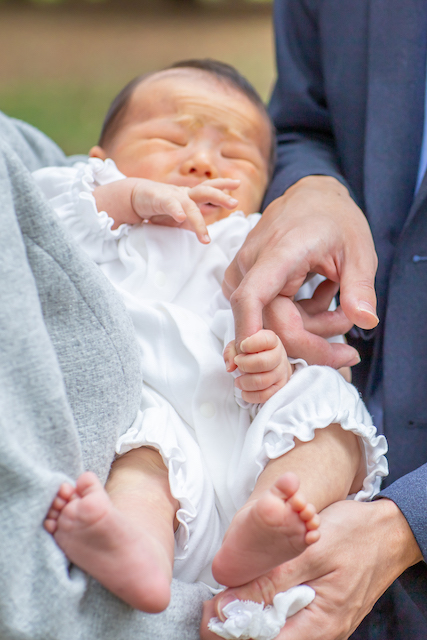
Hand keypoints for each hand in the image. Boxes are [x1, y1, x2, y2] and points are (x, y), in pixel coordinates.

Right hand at [133, 177, 239, 242]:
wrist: (135, 198)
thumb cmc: (160, 207)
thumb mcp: (180, 213)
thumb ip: (195, 216)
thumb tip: (211, 218)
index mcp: (191, 196)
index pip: (210, 188)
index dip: (223, 185)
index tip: (237, 184)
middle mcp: (184, 194)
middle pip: (205, 191)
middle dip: (220, 197)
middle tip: (234, 203)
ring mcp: (173, 196)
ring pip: (190, 205)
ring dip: (199, 221)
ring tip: (205, 238)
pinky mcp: (159, 199)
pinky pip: (170, 205)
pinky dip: (176, 211)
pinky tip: (181, 218)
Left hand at [200, 499, 421, 639]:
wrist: (390, 530)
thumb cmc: (355, 536)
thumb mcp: (310, 552)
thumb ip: (271, 581)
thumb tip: (229, 605)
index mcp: (320, 624)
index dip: (235, 633)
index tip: (212, 612)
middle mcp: (322, 631)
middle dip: (239, 624)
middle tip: (214, 601)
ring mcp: (323, 622)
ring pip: (278, 629)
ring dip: (252, 613)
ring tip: (231, 592)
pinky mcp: (321, 610)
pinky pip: (289, 617)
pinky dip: (269, 604)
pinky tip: (256, 588)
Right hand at [223, 176, 377, 365]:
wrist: (311, 195)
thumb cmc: (334, 219)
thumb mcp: (359, 250)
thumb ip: (360, 287)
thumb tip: (367, 321)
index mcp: (278, 253)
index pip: (251, 300)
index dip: (254, 338)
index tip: (274, 367)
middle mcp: (250, 264)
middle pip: (270, 326)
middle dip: (313, 338)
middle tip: (349, 324)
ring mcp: (241, 273)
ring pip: (269, 324)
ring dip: (308, 326)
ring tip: (338, 301)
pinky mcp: (241, 281)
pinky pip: (266, 314)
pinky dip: (296, 316)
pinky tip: (318, 295)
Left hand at [223, 329, 292, 402]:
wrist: (266, 363)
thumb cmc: (251, 353)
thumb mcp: (239, 346)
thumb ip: (232, 350)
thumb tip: (231, 367)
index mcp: (272, 341)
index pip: (266, 340)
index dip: (251, 344)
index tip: (242, 346)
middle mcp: (280, 356)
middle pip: (263, 363)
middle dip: (245, 365)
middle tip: (238, 364)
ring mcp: (281, 373)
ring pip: (263, 381)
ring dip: (245, 383)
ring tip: (238, 381)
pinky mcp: (279, 388)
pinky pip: (265, 396)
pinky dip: (250, 396)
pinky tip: (244, 391)